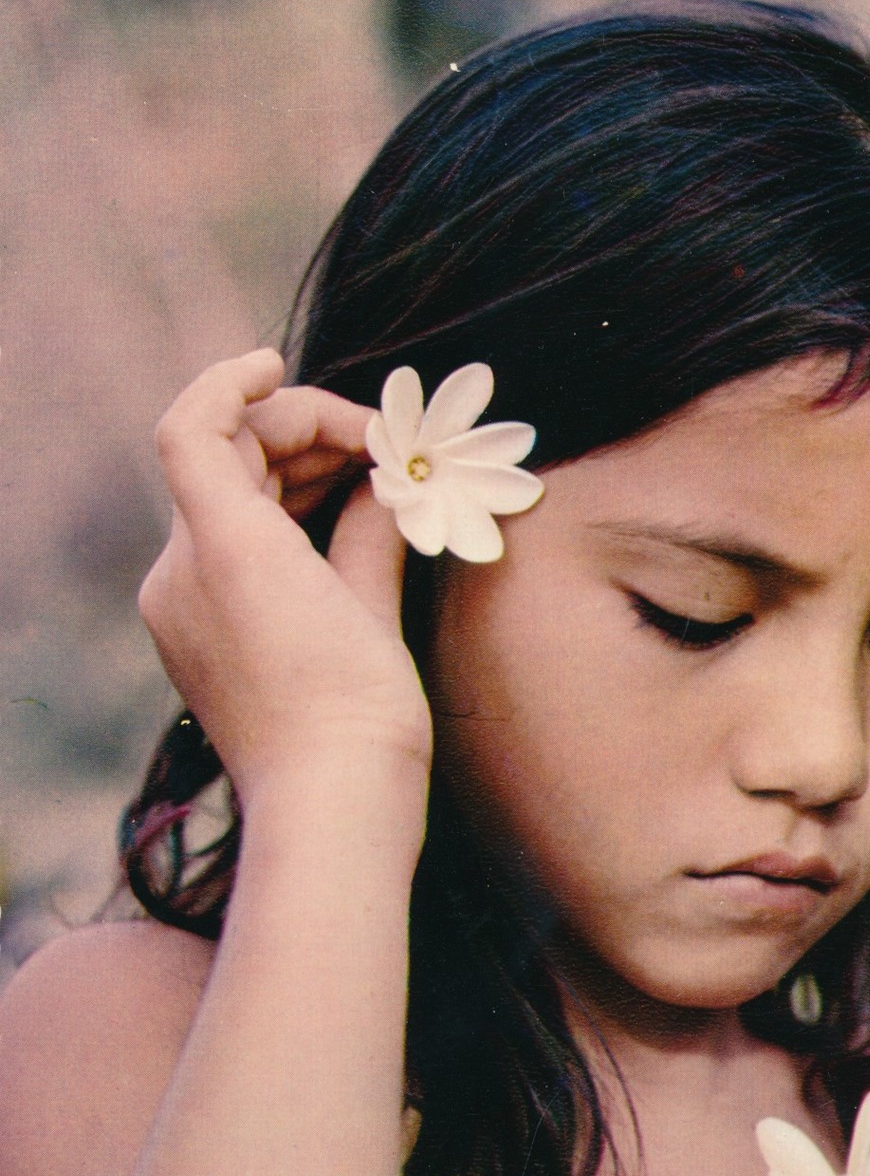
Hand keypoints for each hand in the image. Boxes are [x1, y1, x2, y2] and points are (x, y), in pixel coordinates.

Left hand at [142, 350, 431, 806]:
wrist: (329, 812)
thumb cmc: (361, 718)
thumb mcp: (373, 604)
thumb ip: (368, 524)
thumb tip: (381, 483)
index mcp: (222, 553)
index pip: (194, 429)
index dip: (231, 382)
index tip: (282, 363)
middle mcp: (181, 576)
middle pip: (222, 463)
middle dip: (299, 437)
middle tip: (381, 447)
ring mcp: (181, 613)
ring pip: (225, 507)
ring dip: (293, 478)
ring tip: (374, 482)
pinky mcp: (197, 644)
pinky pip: (225, 555)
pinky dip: (276, 526)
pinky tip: (341, 530)